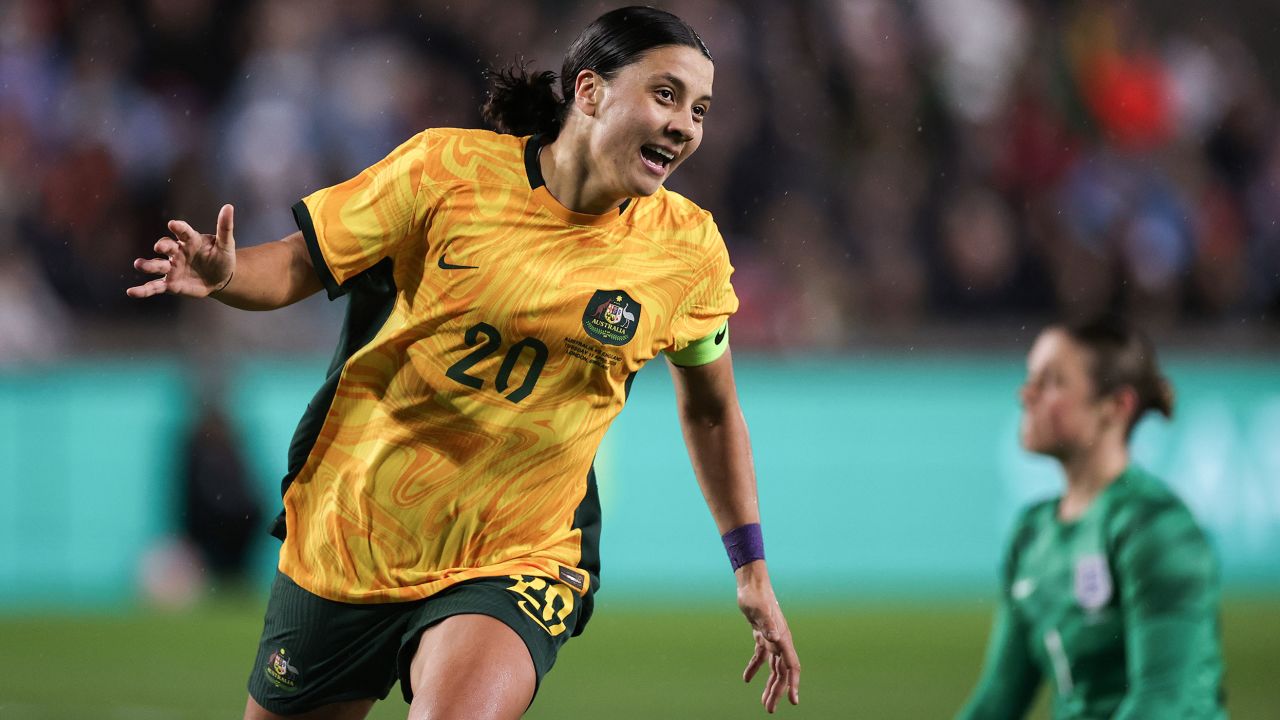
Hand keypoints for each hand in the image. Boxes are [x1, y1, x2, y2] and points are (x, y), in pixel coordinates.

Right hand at [127, 204, 236, 298]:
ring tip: (139, 264)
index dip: (178, 228)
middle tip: (160, 247)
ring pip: (157, 265)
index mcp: (190, 240)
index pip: (183, 231)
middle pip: (166, 246)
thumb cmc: (222, 258)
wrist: (220, 279)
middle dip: (162, 246)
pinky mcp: (170, 284)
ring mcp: (172, 268)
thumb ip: (225, 227)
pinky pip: (154, 286)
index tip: (173, 225)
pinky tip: (132, 292)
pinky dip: (143, 290)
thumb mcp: (226, 244)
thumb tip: (229, 206)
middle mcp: (177, 252)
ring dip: (148, 265)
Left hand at [738, 563, 800, 712]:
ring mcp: (771, 639)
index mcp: (783, 638)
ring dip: (769, 685)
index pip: (792, 666)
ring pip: (773, 668)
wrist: (750, 583)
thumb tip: (774, 638)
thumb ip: (767, 624)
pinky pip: (760, 657)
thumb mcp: (759, 610)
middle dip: (777, 692)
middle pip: (781, 672)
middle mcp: (780, 641)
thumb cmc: (756, 595)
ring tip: (764, 703)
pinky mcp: (761, 635)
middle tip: (770, 709)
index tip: (793, 701)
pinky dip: (754, 668)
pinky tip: (747, 680)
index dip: (793, 684)